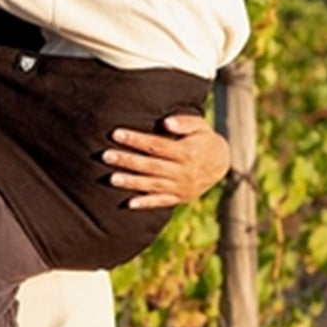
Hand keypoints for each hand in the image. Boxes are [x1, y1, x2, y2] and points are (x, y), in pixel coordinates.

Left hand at [102, 113, 231, 209]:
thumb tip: (166, 123)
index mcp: (186, 152)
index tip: (116, 134)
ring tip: (111, 178)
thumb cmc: (204, 140)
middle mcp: (182, 171)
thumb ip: (184, 123)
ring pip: (152, 184)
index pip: (156, 145)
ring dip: (131, 182)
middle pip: (150, 165)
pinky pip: (160, 202)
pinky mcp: (179, 198)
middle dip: (127, 160)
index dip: (136, 139)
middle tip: (105, 155)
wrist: (221, 164)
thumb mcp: (200, 126)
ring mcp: (180, 187)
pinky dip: (145, 203)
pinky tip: (129, 203)